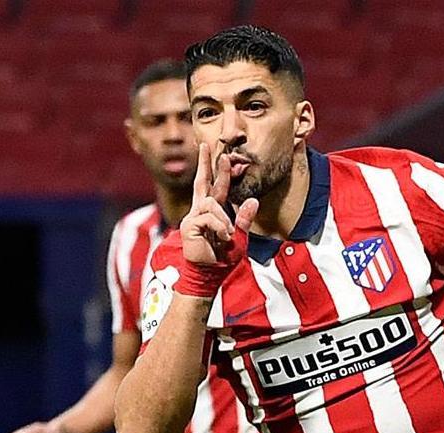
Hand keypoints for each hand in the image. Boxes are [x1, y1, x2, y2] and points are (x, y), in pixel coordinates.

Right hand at [180, 143, 257, 266]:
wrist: (210, 275)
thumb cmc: (222, 258)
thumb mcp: (240, 238)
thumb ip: (245, 219)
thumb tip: (254, 200)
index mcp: (212, 212)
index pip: (214, 186)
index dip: (216, 170)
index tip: (219, 153)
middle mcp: (200, 210)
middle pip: (202, 181)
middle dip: (204, 163)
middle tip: (206, 146)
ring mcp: (193, 217)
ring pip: (212, 204)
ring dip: (224, 219)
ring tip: (228, 234)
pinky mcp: (189, 225)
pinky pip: (209, 218)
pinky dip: (220, 227)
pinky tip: (223, 237)